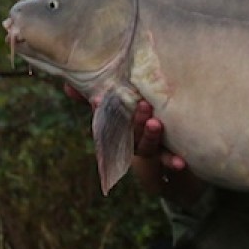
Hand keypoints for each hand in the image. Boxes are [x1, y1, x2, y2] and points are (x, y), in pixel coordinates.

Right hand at [63, 83, 186, 171]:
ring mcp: (145, 147)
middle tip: (142, 104)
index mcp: (116, 124)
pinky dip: (172, 162)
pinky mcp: (163, 155)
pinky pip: (167, 160)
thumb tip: (68, 86)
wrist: (153, 138)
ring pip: (146, 145)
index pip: (105, 116)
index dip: (100, 108)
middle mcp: (128, 138)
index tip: (97, 99)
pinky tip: (181, 162)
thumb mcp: (115, 101)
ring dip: (150, 136)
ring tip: (155, 124)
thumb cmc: (129, 113)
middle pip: (128, 130)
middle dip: (134, 119)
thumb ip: (92, 94)